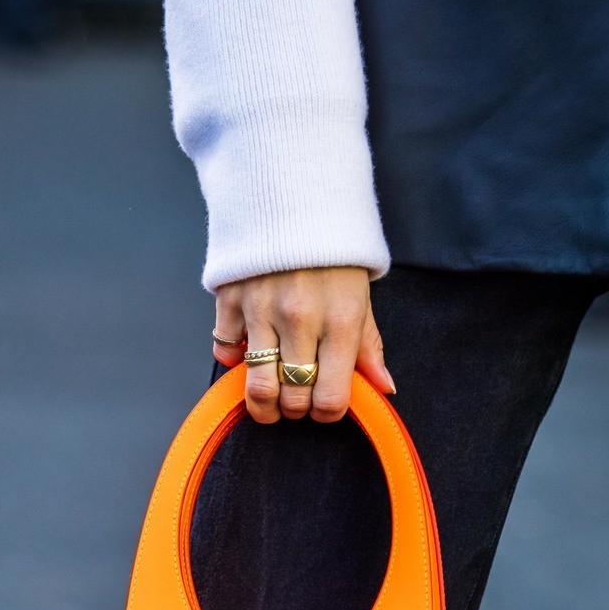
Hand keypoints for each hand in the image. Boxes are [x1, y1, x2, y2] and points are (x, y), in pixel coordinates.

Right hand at [211, 266, 394, 424]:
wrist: (293, 196)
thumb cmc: (332, 254)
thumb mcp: (360, 299)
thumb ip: (369, 348)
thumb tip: (383, 388)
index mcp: (340, 323)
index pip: (330, 399)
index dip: (327, 413)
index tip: (324, 406)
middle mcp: (301, 320)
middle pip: (292, 399)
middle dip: (296, 409)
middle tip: (298, 399)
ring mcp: (261, 310)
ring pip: (257, 386)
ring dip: (264, 401)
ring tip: (271, 396)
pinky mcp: (230, 299)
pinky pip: (224, 351)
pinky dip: (234, 360)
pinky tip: (248, 352)